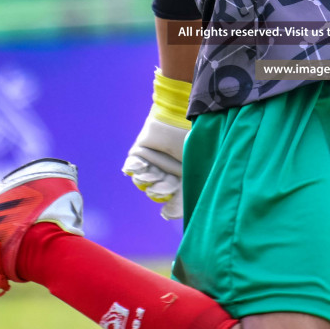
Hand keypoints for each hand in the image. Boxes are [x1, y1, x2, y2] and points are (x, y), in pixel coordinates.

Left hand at [122, 69, 191, 220]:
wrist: (182, 115)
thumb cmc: (196, 140)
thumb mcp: (198, 166)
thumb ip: (192, 188)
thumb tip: (180, 213)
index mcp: (183, 178)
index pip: (174, 199)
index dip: (170, 207)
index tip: (166, 212)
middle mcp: (167, 173)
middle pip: (158, 192)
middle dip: (160, 190)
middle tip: (165, 186)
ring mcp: (152, 163)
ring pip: (143, 182)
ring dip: (146, 181)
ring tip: (150, 177)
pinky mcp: (139, 152)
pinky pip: (131, 166)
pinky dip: (133, 169)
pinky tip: (139, 168)